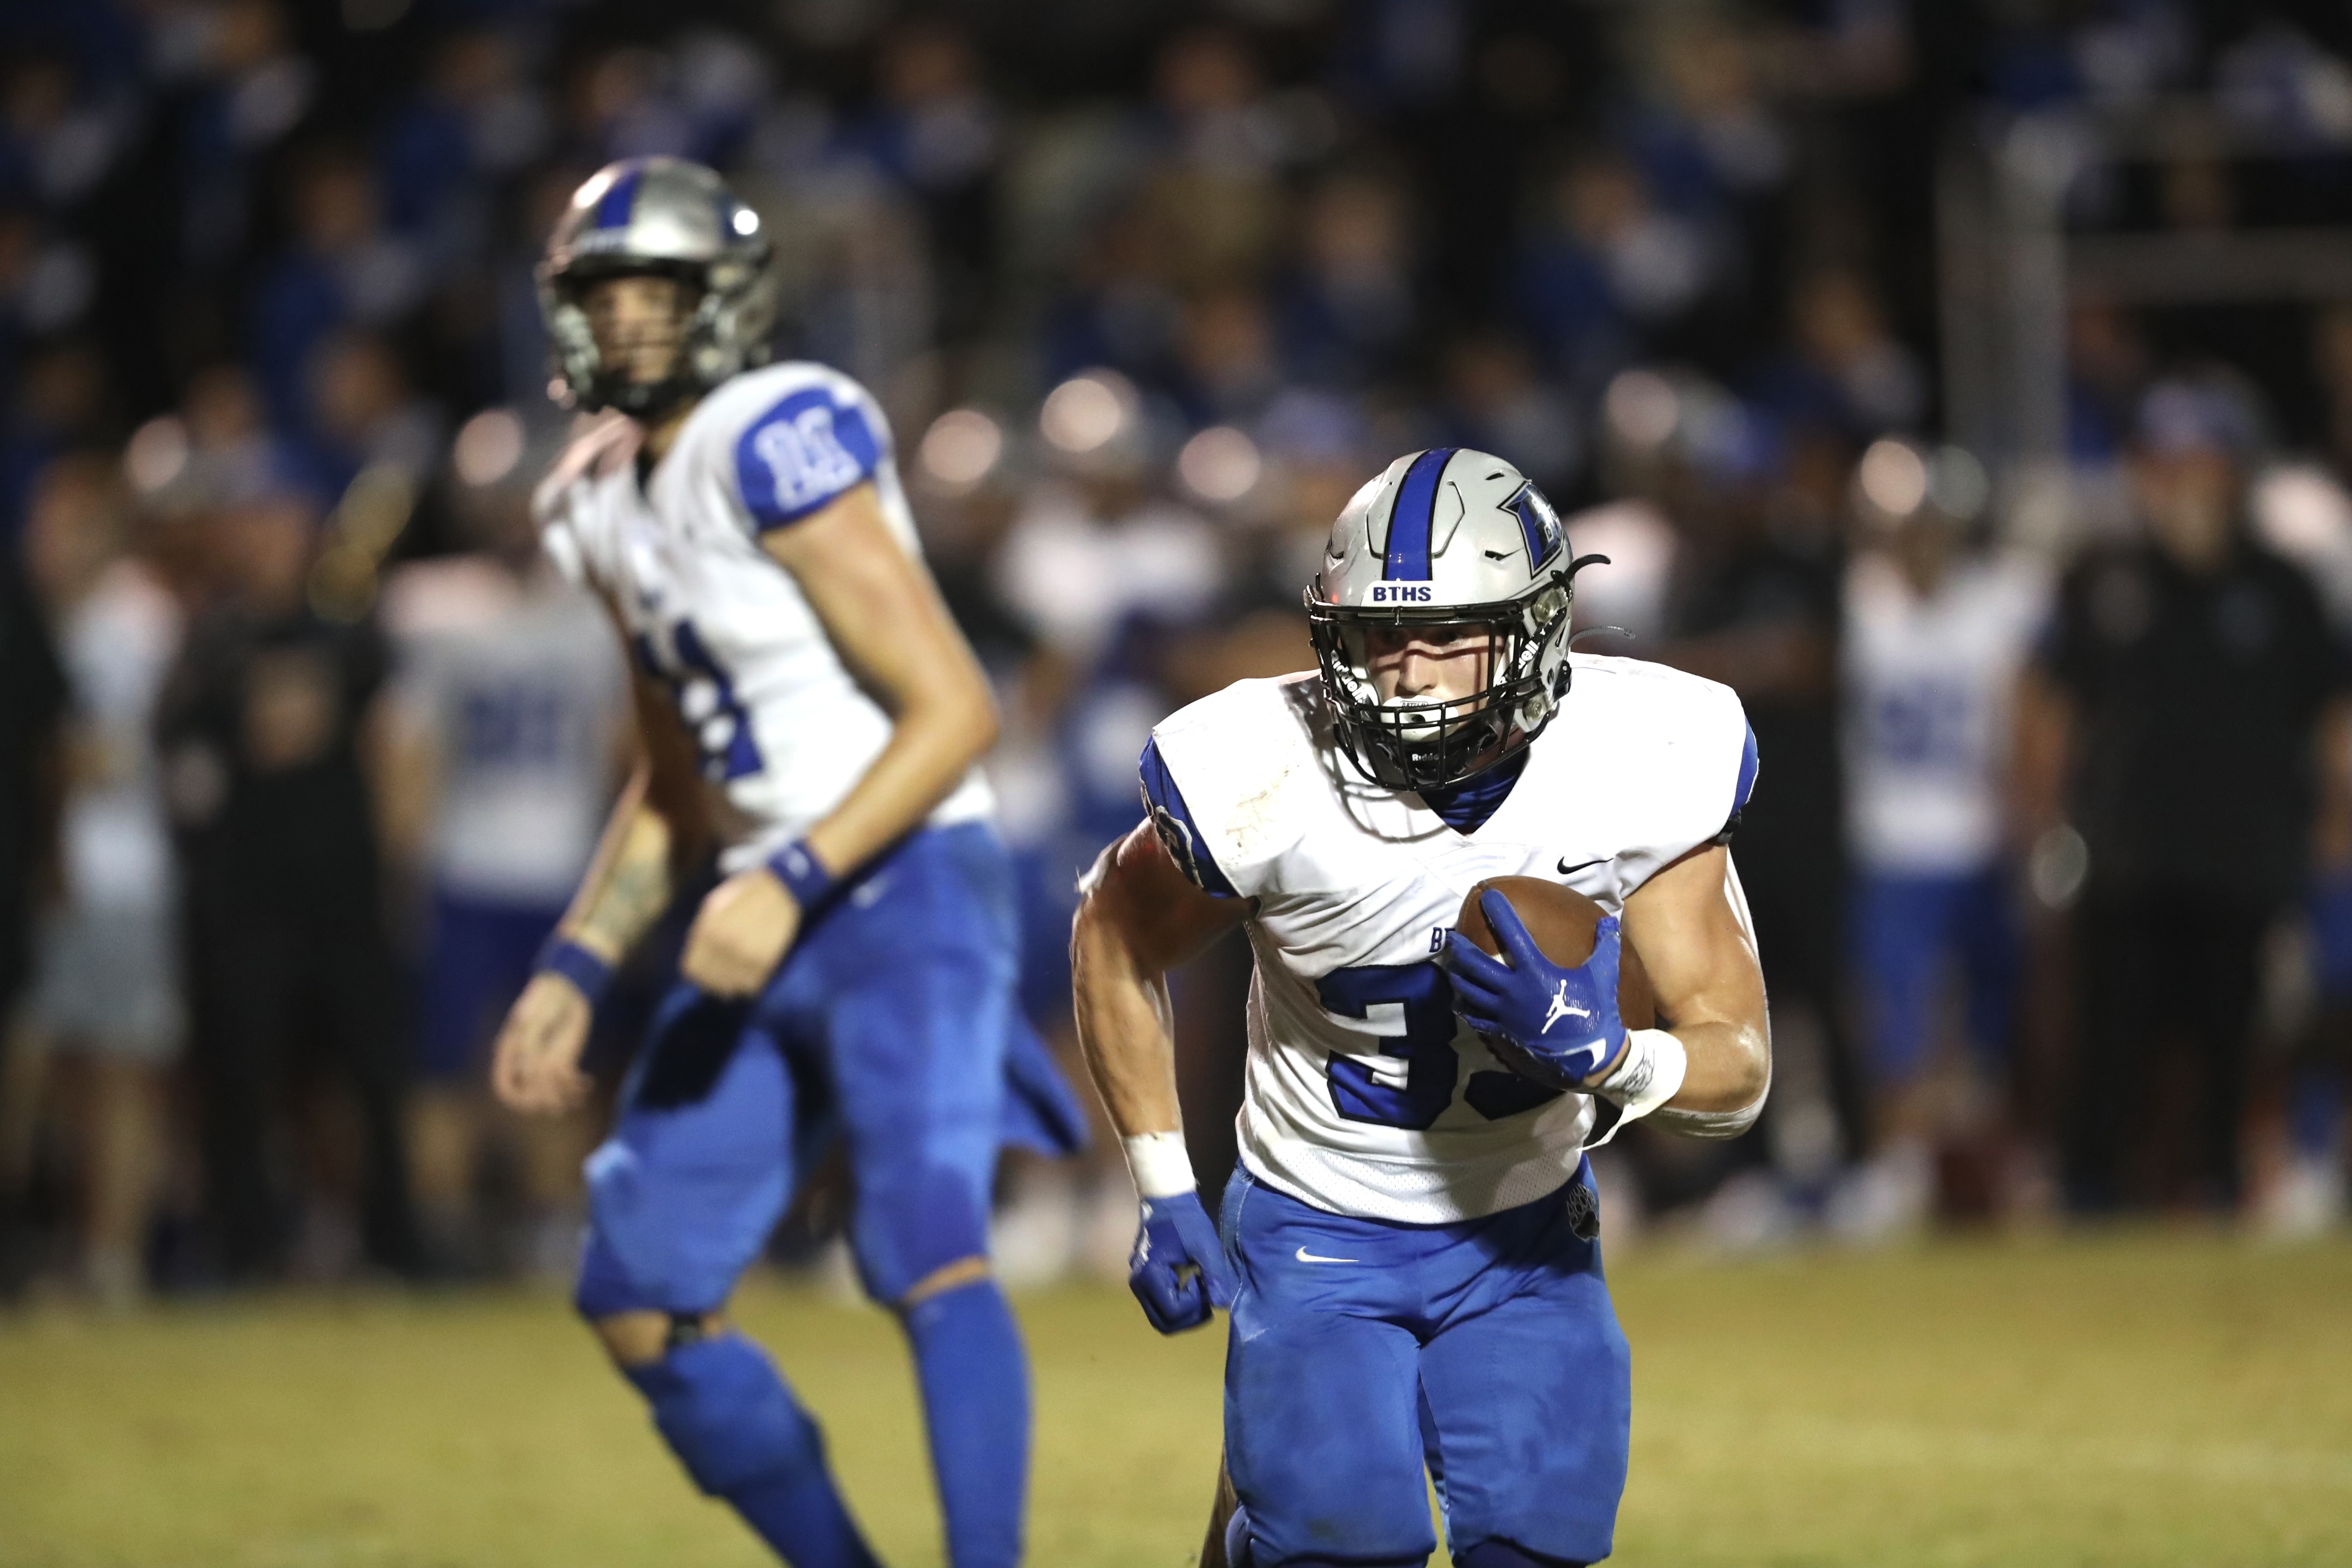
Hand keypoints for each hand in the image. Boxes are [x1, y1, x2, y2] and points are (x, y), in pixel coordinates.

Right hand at [492, 971, 593, 1113]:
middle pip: (529, 1095)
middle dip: (544, 1100)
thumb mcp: (535, 1022)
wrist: (566, 989)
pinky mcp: (563, 1060)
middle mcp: (525, 1062)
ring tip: (578, 1094)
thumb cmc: (545, 1000)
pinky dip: (577, 1087)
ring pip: (549, 1093)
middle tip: (561, 1097)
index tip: (534, 1100)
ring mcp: (544, 1063)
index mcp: (510, 1054)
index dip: (517, 1099)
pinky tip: (588, 1082)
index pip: (505, 1087)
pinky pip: (566, 1082)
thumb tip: (529, 1074)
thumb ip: (530, 1047)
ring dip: (563, 1098)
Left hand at [681, 867, 800, 996]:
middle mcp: (725, 947)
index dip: (698, 971)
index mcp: (708, 931)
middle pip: (712, 981)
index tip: (705, 970)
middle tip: (722, 975)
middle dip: (715, 980)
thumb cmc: (745, 894)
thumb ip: (702, 930)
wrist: (782, 889)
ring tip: (738, 974)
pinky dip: (750, 983)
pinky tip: (752, 972)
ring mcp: (746, 956)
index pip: (693, 968)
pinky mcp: (766, 962)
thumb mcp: (715, 904)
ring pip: (732, 986)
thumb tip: (697, 953)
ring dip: (733, 983)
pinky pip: (753, 985)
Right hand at [1129, 1191, 1235, 1334]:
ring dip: (1183, 1314)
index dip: (1194, 1305)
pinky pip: (1158, 1306)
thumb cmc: (1186, 1220)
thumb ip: (1214, 1276)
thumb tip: (1222, 1306)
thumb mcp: (1206, 1246)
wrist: (1166, 1200)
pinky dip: (1175, 1305)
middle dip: (1189, 1319)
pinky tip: (1190, 1287)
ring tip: (1200, 1293)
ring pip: (1160, 1318)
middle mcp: (1138, 1284)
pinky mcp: (1142, 1281)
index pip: (1173, 1312)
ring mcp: (1137, 1283)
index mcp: (1150, 1275)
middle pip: (1163, 1323)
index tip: (1204, 1282)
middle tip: (1207, 1300)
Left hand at [1443, 889, 1625, 1089]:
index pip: (1513, 935)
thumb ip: (1604, 945)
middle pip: (1478, 965)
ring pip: (1472, 990)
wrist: (1590, 1054)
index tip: (1488, 896)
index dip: (1500, 912)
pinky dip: (1466, 1009)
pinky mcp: (1505, 1031)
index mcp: (1536, 971)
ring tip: (1451, 967)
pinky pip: (1479, 1019)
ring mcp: (1506, 1012)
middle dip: (1461, 949)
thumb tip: (1610, 920)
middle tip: (1452, 937)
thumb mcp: (1602, 974)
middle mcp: (1514, 990)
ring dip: (1459, 977)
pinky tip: (1458, 1003)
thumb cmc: (1596, 1011)